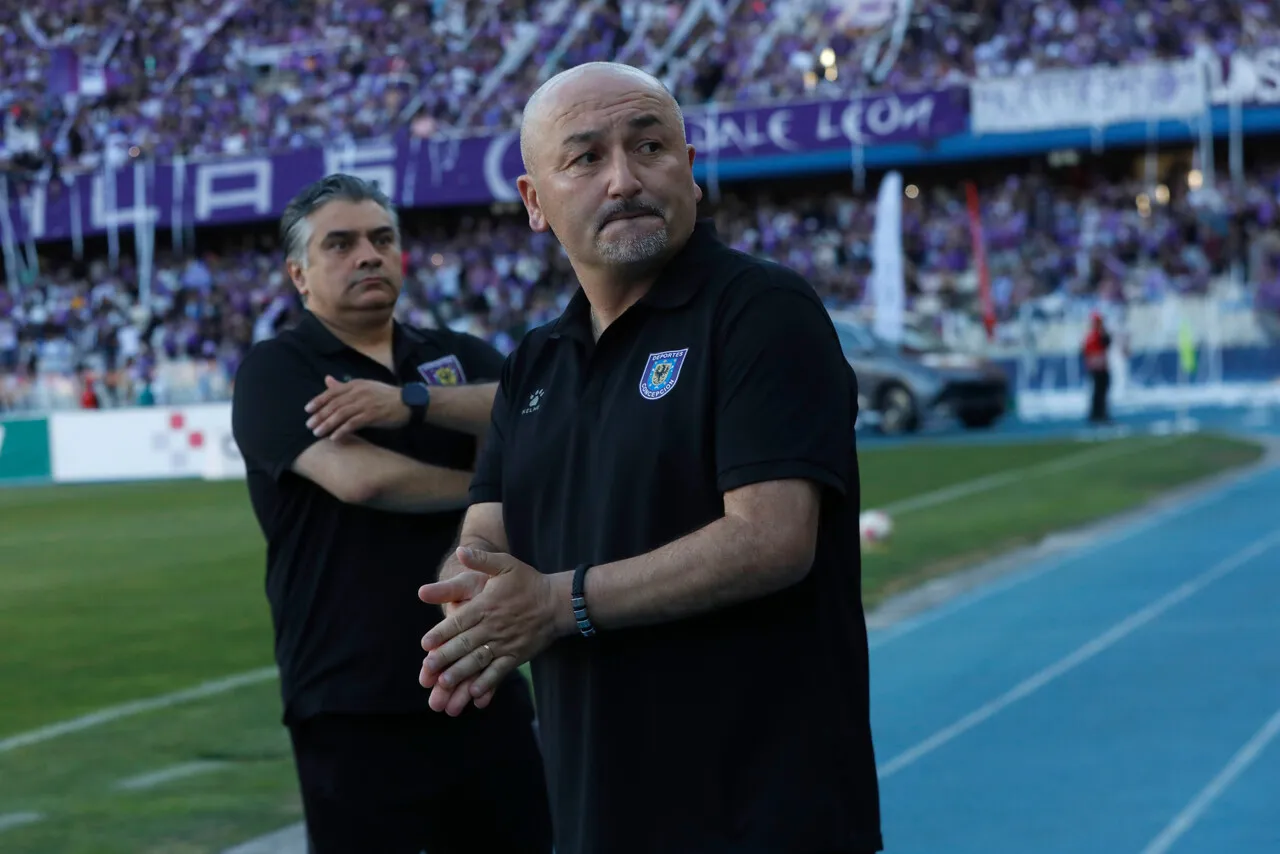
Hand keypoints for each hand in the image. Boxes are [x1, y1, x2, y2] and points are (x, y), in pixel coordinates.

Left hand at [305, 376, 407, 440]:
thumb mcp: (364, 386)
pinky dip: (342, 430)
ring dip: (327, 424)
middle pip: (334, 404)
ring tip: (317, 433)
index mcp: (355, 384)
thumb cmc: (386, 396)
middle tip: (309, 425)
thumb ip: (344, 385)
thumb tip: (326, 380)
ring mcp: (365, 403)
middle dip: (320, 415)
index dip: (318, 400)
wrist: (408, 403)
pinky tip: (334, 438)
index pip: (332, 392)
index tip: (307, 410)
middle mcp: (358, 392)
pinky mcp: (372, 415)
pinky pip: (353, 423)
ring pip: (341, 414)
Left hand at [418, 547, 563, 714]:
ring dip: (461, 673)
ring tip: (445, 684)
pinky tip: (475, 693)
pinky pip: (500, 672)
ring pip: (480, 660)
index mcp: (487, 605)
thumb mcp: (505, 564)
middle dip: (445, 657)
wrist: (558, 602)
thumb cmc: (528, 582)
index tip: (425, 644)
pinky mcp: (517, 655)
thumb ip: (481, 559)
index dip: (441, 633)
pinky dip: (488, 683)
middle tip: (428, 669)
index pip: (460, 621)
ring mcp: (506, 643)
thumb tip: (460, 551)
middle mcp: (494, 626)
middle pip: (466, 644)